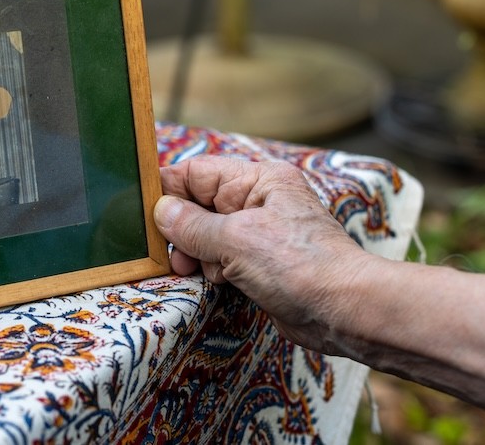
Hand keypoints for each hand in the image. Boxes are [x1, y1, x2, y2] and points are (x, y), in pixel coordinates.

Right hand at [154, 156, 368, 351]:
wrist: (345, 311)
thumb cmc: (300, 266)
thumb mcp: (235, 240)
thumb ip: (191, 225)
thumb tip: (161, 211)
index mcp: (258, 181)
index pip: (198, 172)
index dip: (168, 188)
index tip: (139, 206)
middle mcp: (259, 202)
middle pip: (200, 204)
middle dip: (181, 228)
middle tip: (169, 250)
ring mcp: (260, 234)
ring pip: (207, 235)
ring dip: (196, 252)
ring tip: (194, 269)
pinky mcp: (262, 264)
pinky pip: (222, 258)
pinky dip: (212, 268)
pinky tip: (217, 280)